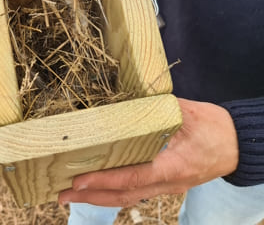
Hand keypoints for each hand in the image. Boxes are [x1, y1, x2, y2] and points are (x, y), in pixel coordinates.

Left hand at [58, 98, 238, 206]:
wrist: (238, 146)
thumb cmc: (215, 129)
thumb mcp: (190, 112)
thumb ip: (160, 107)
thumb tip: (131, 99)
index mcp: (172, 166)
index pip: (132, 177)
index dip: (104, 180)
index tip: (79, 182)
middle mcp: (166, 182)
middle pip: (124, 196)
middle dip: (92, 197)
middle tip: (62, 195)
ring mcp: (166, 186)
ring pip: (128, 198)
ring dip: (99, 198)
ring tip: (73, 196)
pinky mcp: (166, 183)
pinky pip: (136, 192)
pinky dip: (114, 193)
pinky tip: (99, 188)